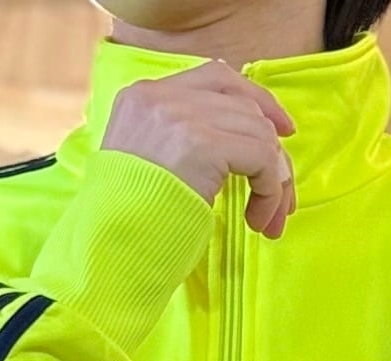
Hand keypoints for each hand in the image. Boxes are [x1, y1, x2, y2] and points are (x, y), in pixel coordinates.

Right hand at [102, 59, 297, 237]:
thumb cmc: (130, 227)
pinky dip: (271, 189)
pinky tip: (258, 219)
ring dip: (274, 181)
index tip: (281, 133)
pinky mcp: (201, 144)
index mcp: (144, 97)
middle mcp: (160, 96)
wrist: (108, 252)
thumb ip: (185, 141)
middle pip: (244, 105)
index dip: (256, 101)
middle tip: (282, 202)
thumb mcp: (150, 167)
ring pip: (258, 132)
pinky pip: (261, 157)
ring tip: (268, 220)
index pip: (216, 78)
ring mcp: (180, 116)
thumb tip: (251, 142)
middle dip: (273, 154)